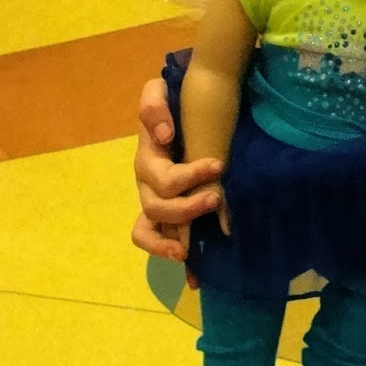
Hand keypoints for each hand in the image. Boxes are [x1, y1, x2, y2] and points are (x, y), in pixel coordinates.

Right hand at [132, 76, 224, 260]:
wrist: (185, 109)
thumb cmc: (174, 103)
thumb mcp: (159, 92)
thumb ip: (152, 106)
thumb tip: (162, 137)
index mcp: (148, 159)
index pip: (163, 178)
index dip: (189, 176)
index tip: (218, 165)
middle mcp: (148, 184)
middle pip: (158, 208)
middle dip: (187, 208)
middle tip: (217, 198)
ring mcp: (155, 200)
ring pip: (150, 231)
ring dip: (169, 243)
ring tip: (191, 251)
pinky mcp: (167, 211)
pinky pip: (159, 240)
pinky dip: (170, 255)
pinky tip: (192, 272)